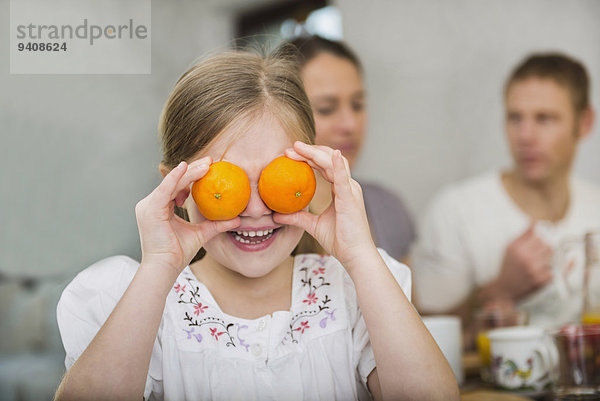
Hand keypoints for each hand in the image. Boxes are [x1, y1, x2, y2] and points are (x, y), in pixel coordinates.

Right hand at [135, 158, 239, 274]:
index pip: (177, 186)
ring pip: (173, 182)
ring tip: (207, 165)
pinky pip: (165, 189)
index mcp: (160, 207)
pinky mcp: (150, 209)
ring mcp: (149, 206)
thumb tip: (238, 220)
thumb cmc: (178, 253)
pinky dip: (176, 178)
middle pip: (175, 181)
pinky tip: (186, 168)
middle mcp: (152, 204)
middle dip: (194, 169)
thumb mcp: (201, 234)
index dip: (193, 175)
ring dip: (190, 172)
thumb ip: (216, 224)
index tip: (210, 168)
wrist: (165, 267)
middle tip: (211, 160)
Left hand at [274, 142, 375, 265]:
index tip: (290, 154)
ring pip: (333, 163)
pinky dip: (337, 165)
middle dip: (309, 151)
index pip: (324, 166)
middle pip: (328, 159)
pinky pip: (343, 178)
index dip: (309, 157)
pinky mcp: (350, 198)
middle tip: (289, 148)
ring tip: (297, 148)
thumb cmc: (339, 240)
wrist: (354, 255)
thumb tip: (276, 215)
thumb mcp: (313, 225)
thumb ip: (297, 217)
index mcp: (341, 189)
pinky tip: (332, 155)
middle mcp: (347, 186)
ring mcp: (350, 190)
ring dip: (315, 153)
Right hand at [493, 221, 552, 299]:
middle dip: (544, 248)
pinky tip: (542, 271)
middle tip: (537, 254)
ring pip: (551, 256)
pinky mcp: (541, 280)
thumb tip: (533, 221)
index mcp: (517, 249)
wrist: (504, 289)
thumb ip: (522, 235)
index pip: (537, 236)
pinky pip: (554, 270)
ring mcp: (535, 270)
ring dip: (548, 258)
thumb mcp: (509, 248)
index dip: (539, 239)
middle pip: (547, 245)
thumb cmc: (507, 267)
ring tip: (538, 262)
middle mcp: (526, 258)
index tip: (537, 243)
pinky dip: (550, 269)